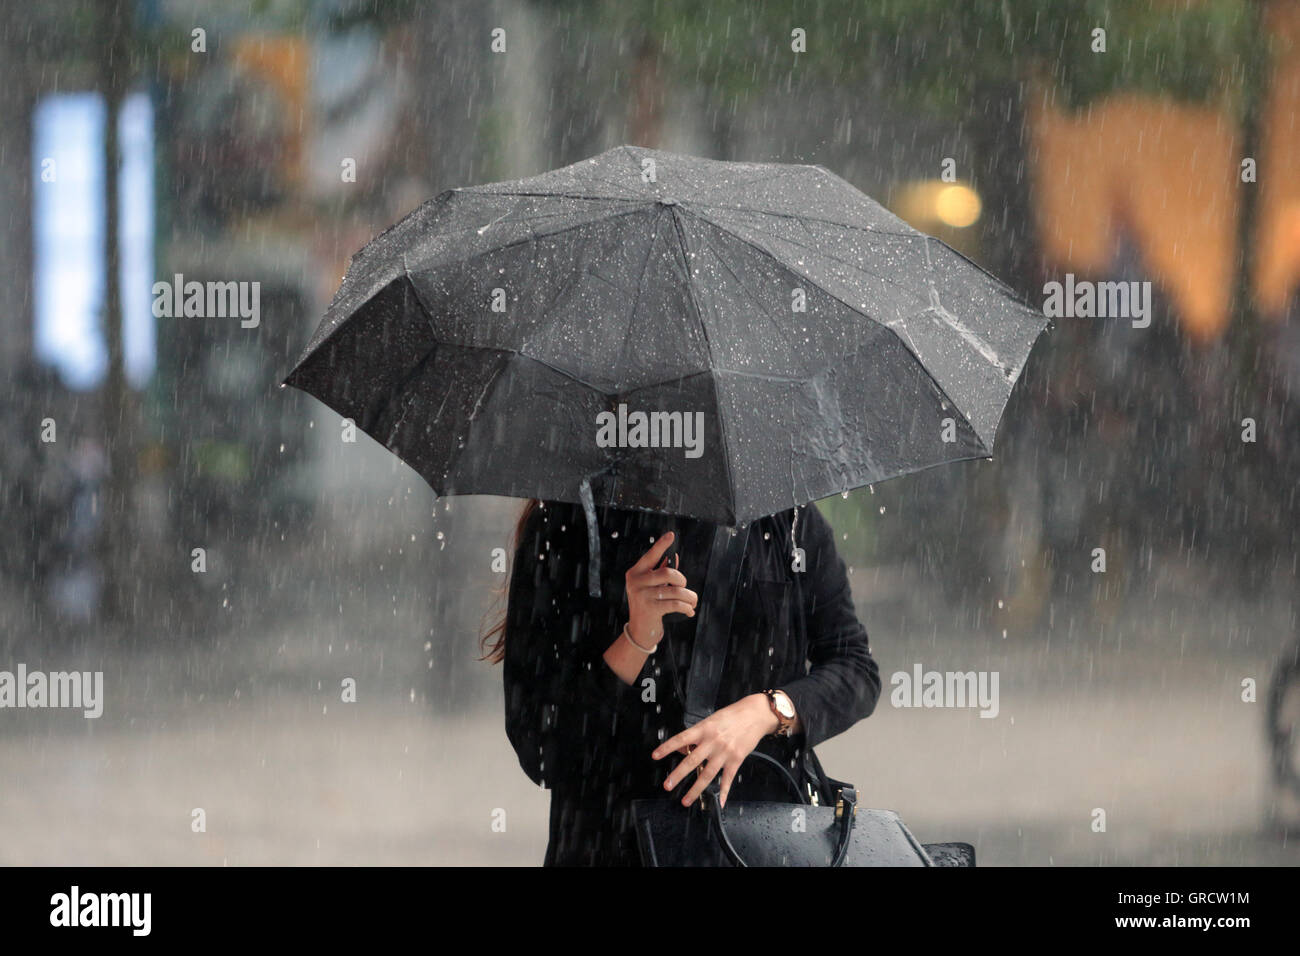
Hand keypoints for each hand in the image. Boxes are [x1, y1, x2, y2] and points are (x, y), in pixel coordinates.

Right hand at [624, 531, 696, 648]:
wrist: (639, 631)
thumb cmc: (648, 604)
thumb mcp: (651, 587)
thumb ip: (661, 572)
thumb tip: (674, 557)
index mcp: (635, 573)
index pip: (650, 555)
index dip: (661, 545)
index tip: (671, 535)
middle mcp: (636, 582)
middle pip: (668, 573)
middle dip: (682, 580)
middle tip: (684, 587)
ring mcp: (642, 596)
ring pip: (675, 591)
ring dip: (689, 597)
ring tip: (693, 601)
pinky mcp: (650, 609)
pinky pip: (676, 604)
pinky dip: (686, 607)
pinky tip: (690, 611)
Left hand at [651, 694, 777, 807]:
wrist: (755, 714)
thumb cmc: (732, 715)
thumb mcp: (711, 720)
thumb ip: (697, 735)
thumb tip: (683, 748)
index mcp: (704, 729)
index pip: (681, 739)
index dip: (667, 748)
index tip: (655, 756)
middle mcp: (713, 742)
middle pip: (692, 761)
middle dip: (678, 775)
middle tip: (667, 785)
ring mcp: (725, 752)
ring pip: (707, 774)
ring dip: (695, 789)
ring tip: (686, 800)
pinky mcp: (736, 759)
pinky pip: (728, 778)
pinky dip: (724, 791)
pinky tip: (719, 801)